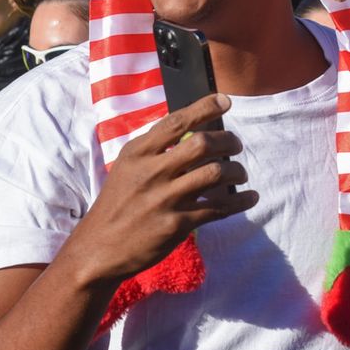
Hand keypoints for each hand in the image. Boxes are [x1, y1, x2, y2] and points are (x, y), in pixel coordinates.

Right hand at [59, 94, 256, 285]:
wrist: (99, 247)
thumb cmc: (118, 203)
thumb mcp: (127, 167)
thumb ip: (154, 148)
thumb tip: (190, 128)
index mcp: (137, 152)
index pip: (176, 122)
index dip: (204, 108)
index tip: (226, 101)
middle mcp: (151, 172)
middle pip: (201, 144)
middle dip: (227, 141)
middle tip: (236, 144)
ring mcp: (165, 199)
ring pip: (214, 174)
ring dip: (236, 170)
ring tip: (240, 172)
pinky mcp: (176, 225)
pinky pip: (218, 208)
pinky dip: (240, 201)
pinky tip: (249, 197)